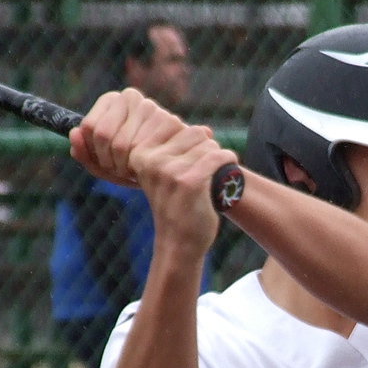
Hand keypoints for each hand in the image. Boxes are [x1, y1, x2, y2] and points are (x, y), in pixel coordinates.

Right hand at [69, 88, 239, 253]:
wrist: (179, 243)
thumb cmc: (176, 206)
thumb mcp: (164, 174)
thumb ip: (177, 149)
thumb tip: (206, 129)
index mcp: (140, 155)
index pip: (173, 124)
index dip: (189, 140)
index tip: (192, 158)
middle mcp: (151, 160)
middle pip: (193, 132)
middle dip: (205, 147)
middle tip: (206, 168)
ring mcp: (169, 171)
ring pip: (207, 144)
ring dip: (216, 157)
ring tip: (212, 175)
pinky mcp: (189, 182)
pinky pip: (218, 157)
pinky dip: (228, 162)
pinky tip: (226, 174)